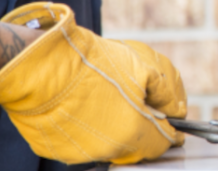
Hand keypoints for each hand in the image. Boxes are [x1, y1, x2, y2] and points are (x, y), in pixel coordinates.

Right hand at [0, 2, 187, 164]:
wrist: (41, 67)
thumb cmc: (92, 64)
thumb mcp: (143, 68)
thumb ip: (166, 94)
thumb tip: (176, 108)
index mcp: (133, 132)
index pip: (162, 143)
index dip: (169, 130)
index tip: (171, 124)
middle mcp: (109, 150)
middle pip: (135, 147)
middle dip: (140, 129)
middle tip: (135, 106)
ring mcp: (81, 153)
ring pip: (107, 145)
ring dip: (112, 129)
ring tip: (103, 100)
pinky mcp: (58, 150)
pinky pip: (80, 142)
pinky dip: (85, 129)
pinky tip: (81, 106)